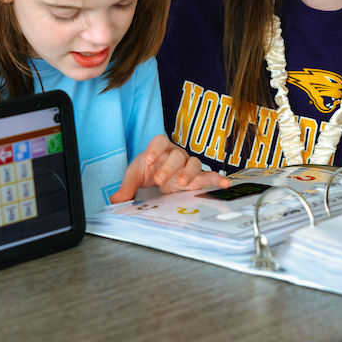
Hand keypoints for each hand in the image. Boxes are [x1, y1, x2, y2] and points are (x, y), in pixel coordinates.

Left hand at [110, 136, 229, 203]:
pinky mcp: (198, 177)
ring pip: (194, 163)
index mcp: (160, 148)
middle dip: (169, 167)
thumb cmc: (148, 169)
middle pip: (177, 155)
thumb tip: (116, 200)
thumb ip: (127, 187)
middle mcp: (177, 154)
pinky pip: (209, 176)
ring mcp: (189, 165)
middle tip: (159, 179)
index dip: (155, 149)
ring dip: (189, 173)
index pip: (159, 141)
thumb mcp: (135, 176)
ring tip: (182, 184)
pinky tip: (225, 183)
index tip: (148, 159)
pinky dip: (218, 179)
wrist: (158, 174)